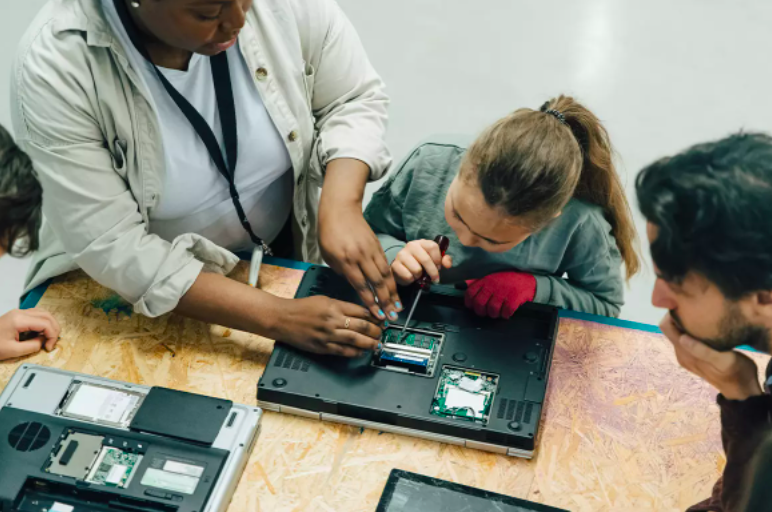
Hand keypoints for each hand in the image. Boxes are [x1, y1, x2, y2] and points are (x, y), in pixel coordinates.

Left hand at [0, 309, 60, 359]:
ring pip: (44, 312)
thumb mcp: (13, 350)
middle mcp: (20, 312)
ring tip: (49, 337)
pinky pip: (37, 314)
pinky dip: (43, 322)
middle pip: (47, 315)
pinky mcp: (17, 314)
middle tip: (52, 343)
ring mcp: (19, 312)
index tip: (48, 348)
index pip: (45, 323)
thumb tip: (44, 341)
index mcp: (19, 320)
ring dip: (50, 324)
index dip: (52, 335)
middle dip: (54, 329)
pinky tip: (41, 332)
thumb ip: (33, 346)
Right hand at [273, 295, 382, 356]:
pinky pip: (343, 351)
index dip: (374, 316)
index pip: (361, 311)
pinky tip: (361, 352)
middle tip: (382, 333)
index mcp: (335, 306)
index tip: (381, 319)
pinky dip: (355, 353)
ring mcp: (328, 335)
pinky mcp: (322, 347)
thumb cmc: (302, 307)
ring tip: (377, 344)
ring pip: (356, 340)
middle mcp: (334, 320)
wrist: (283, 318)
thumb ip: (342, 306)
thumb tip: (360, 313)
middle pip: (363, 326)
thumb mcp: (324, 299)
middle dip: (376, 331)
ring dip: (370, 343)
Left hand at [319, 204, 401, 321]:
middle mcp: (361, 257)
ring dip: (392, 293)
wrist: (341, 210)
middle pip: (376, 282)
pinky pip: (386, 266)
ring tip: (398, 307)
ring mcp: (371, 251)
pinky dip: (391, 279)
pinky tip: (394, 289)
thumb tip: (354, 283)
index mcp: (346, 261)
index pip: (360, 285)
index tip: (377, 314)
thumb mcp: (328, 255)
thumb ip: (342, 271)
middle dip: (386, 301)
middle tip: (392, 316)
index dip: (370, 302)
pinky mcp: (377, 246)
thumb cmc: (329, 233)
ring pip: (385, 275)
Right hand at [392, 240, 452, 285]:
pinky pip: (408, 276)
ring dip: (420, 276)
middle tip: (435, 279)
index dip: (438, 259)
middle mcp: (411, 246)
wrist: (402, 269)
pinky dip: (412, 279)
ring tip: (418, 275)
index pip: (432, 246)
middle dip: (433, 272)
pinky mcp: (395, 265)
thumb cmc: (420, 263)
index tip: (439, 267)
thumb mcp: (434, 260)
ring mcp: (401, 255)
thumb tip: (448, 265)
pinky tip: (411, 277)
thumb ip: (444, 260)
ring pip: (417, 270)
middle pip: (425, 259)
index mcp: (421, 242)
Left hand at [465, 271, 535, 318]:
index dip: (469, 303)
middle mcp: (493, 285)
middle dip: (481, 312)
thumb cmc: (507, 280)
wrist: (527, 280)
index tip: (472, 307)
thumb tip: (465, 284)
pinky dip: (505, 315)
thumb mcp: (491, 276)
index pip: (470, 293)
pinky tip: (507, 313)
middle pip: (479, 304)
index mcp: (485, 280)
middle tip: (486, 313)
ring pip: (492, 309)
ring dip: (494, 314)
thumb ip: (478, 281)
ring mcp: (504, 291)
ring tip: (498, 312)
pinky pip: (506, 311)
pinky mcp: (514, 297)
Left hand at [660, 313, 762, 399]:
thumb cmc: (735, 372)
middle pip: (670, 329)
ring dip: (685, 323)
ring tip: (701, 315)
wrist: (741, 389)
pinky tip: (704, 328)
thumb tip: (682, 338)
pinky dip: (690, 331)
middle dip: (679, 316)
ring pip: (677, 333)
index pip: (667, 327)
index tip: (687, 305)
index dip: (672, 314)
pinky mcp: (693, 357)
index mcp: (685, 352)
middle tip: (696, 308)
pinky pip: (685, 339)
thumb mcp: (723, 360)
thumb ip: (701, 350)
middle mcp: (680, 353)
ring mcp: (686, 356)